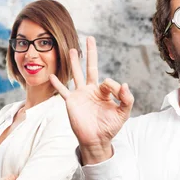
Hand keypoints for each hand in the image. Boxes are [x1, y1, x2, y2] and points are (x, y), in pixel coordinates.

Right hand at [49, 36, 133, 162]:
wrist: (96, 140)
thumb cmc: (110, 127)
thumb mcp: (123, 113)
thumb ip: (127, 99)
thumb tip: (124, 84)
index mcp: (104, 92)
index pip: (107, 81)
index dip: (113, 86)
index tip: (116, 96)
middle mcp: (91, 90)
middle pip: (91, 67)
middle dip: (91, 53)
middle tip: (90, 38)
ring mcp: (80, 95)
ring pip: (77, 74)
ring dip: (75, 62)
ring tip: (73, 49)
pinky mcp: (71, 102)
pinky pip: (64, 91)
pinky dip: (58, 84)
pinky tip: (52, 76)